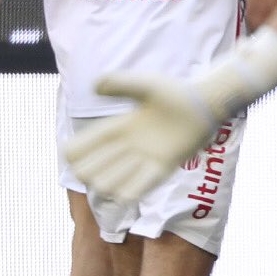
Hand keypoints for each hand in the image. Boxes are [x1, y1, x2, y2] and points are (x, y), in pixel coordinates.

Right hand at [63, 73, 216, 201]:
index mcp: (116, 128)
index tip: (78, 149)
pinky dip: (128, 192)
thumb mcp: (144, 84)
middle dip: (88, 171)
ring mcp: (143, 160)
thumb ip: (119, 83)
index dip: (72, 152)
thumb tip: (94, 87)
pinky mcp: (162, 169)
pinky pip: (136, 191)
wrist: (204, 105)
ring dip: (108, 182)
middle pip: (87, 172)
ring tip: (123, 170)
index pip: (78, 150)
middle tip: (104, 161)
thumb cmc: (175, 93)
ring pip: (108, 185)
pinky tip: (132, 185)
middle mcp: (125, 148)